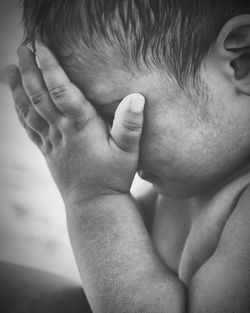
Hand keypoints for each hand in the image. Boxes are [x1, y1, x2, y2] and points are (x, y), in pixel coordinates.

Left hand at [8, 44, 144, 202]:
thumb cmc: (113, 178)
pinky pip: (29, 127)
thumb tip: (136, 97)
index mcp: (80, 128)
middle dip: (28, 70)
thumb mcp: (129, 153)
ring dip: (18, 88)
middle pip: (38, 96)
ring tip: (10, 69)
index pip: (60, 91)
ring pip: (29, 111)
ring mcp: (51, 142)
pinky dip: (20, 111)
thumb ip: (131, 125)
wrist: (93, 204)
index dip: (50, 67)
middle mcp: (61, 132)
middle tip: (22, 48)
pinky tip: (17, 101)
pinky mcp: (47, 151)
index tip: (41, 45)